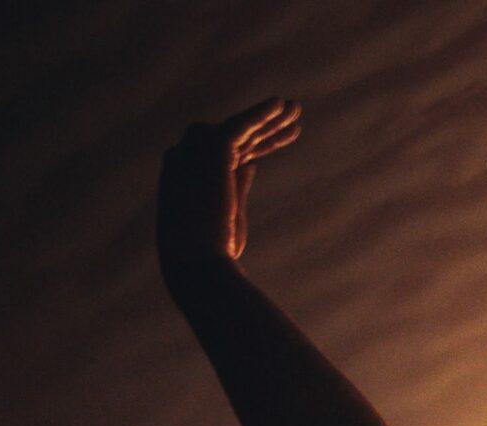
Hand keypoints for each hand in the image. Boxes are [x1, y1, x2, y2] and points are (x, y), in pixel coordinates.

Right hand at [157, 98, 300, 275]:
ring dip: (269, 118)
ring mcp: (197, 152)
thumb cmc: (211, 249)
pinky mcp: (212, 149)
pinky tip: (281, 104)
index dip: (257, 143)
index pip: (229, 153)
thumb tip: (252, 163)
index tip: (281, 138)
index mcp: (190, 175)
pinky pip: (240, 124)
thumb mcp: (230, 213)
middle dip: (265, 127)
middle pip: (235, 138)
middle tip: (293, 117)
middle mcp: (189, 159)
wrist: (197, 260)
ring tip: (297, 109)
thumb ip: (237, 184)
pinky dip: (260, 113)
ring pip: (240, 129)